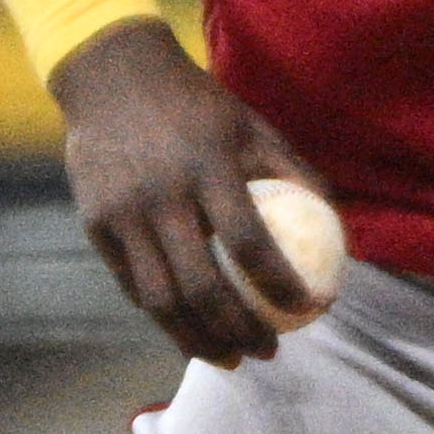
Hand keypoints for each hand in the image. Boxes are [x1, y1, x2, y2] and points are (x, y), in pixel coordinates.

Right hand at [49, 17, 324, 363]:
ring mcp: (122, 213)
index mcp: (207, 166)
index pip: (251, 243)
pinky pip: (132, 286)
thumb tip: (338, 226)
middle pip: (202, 287)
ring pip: (160, 301)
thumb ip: (291, 171)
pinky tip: (190, 331)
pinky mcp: (95, 225)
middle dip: (240, 332)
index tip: (312, 309)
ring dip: (197, 341)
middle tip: (268, 352)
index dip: (283, 286)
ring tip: (228, 357)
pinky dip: (163, 316)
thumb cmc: (195, 104)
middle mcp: (161, 195)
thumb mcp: (249, 124)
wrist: (110, 75)